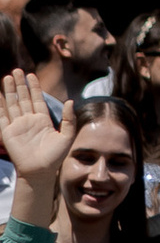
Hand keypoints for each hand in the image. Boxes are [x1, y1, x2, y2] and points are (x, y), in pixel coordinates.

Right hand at [0, 73, 64, 215]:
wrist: (40, 171)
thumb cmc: (55, 157)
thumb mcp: (67, 136)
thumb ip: (69, 119)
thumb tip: (70, 101)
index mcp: (42, 120)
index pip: (37, 99)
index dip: (34, 87)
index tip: (31, 75)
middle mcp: (29, 121)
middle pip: (23, 98)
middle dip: (20, 85)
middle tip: (17, 70)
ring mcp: (17, 126)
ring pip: (12, 104)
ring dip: (9, 91)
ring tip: (6, 77)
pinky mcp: (8, 132)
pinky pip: (3, 116)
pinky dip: (0, 106)